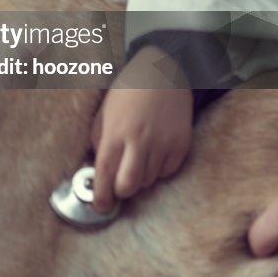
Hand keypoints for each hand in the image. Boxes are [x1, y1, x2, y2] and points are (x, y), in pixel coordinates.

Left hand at [90, 82, 192, 213]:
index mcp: (117, 131)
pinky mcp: (181, 145)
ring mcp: (163, 143)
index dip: (100, 196)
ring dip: (139, 179)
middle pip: (128, 185)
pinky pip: (167, 172)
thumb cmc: (129, 89)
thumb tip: (96, 170)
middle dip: (120, 192)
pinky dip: (158, 170)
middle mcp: (140, 139)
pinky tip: (153, 153)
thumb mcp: (105, 111)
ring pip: (148, 181)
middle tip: (117, 186)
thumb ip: (99, 140)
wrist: (164, 70)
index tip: (99, 206)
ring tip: (136, 158)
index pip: (105, 173)